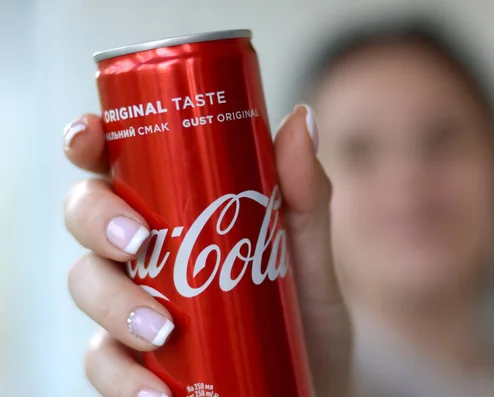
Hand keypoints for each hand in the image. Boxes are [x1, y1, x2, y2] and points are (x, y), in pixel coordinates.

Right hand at [64, 106, 351, 396]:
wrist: (309, 379)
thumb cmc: (302, 310)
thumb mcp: (308, 253)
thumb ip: (305, 194)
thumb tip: (300, 119)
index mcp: (175, 209)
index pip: (118, 163)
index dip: (88, 141)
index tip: (90, 138)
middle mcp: (145, 252)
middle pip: (88, 218)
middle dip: (98, 221)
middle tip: (138, 243)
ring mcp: (135, 305)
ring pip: (87, 286)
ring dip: (113, 305)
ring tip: (162, 331)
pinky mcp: (134, 361)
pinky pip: (103, 362)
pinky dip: (121, 376)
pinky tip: (154, 392)